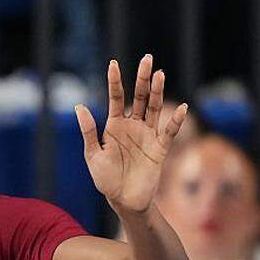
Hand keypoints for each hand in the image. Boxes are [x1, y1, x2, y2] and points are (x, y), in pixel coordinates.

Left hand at [75, 55, 189, 214]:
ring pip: (154, 108)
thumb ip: (88, 132)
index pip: (116, 98)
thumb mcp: (93, 155)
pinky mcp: (160, 149)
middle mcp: (133, 126)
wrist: (123, 200)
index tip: (113, 63)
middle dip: (142, 79)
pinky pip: (169, 132)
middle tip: (147, 59)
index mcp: (114, 126)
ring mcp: (148, 135)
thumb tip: (79, 107)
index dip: (115, 81)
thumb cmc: (105, 178)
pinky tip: (181, 108)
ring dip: (157, 92)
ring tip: (159, 74)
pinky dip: (176, 121)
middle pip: (139, 97)